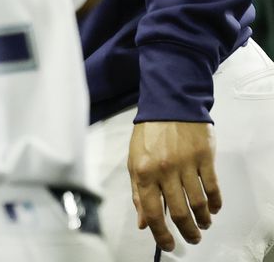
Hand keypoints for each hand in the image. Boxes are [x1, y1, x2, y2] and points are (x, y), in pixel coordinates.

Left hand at [128, 120, 220, 251]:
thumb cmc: (149, 135)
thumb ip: (137, 193)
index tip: (168, 245)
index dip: (160, 233)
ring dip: (202, 219)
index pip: (151, 212)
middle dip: (186, 231)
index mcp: (143, 173)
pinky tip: (213, 209)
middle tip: (192, 239)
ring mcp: (186, 164)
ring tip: (203, 226)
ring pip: (197, 202)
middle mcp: (164, 171)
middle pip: (178, 211)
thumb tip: (142, 222)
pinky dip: (215, 202)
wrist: (170, 105)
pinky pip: (212, 187)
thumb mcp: (134, 161)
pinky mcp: (204, 158)